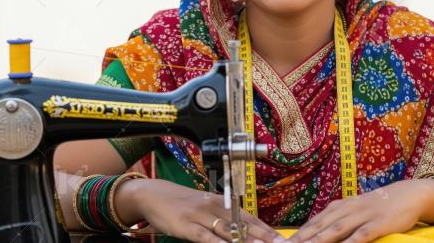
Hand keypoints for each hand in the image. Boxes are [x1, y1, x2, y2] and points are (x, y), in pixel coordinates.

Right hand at [121, 178, 284, 242]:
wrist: (152, 194)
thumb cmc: (180, 204)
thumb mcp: (204, 208)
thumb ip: (222, 221)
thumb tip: (241, 233)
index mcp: (221, 203)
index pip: (249, 218)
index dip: (266, 230)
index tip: (281, 239)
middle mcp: (215, 208)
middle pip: (243, 224)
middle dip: (262, 237)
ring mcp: (200, 216)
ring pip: (228, 231)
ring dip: (244, 241)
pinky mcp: (186, 226)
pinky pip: (205, 237)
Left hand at [288, 180, 433, 242]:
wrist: (407, 194)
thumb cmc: (376, 208)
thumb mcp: (353, 212)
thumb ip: (335, 224)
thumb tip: (314, 236)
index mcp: (337, 208)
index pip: (311, 225)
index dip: (296, 236)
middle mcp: (345, 210)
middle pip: (318, 228)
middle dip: (301, 240)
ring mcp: (361, 216)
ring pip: (335, 231)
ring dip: (319, 241)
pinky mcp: (378, 223)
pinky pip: (361, 235)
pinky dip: (350, 242)